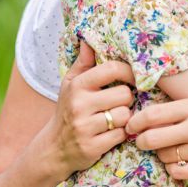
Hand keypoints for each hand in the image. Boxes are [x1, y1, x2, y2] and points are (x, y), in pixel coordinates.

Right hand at [52, 41, 135, 173]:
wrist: (54, 148)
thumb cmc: (68, 109)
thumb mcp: (70, 84)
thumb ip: (83, 62)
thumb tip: (88, 38)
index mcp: (77, 85)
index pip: (112, 69)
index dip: (129, 72)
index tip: (133, 77)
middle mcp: (79, 105)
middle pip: (124, 94)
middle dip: (126, 99)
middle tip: (119, 102)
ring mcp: (85, 127)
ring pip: (125, 115)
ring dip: (125, 118)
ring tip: (115, 118)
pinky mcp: (92, 147)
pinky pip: (121, 135)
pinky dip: (121, 134)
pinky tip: (112, 132)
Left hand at [125, 98, 187, 179]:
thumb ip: (173, 109)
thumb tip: (139, 118)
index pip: (153, 115)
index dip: (135, 122)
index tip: (130, 125)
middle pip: (152, 139)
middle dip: (141, 140)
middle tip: (141, 140)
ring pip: (164, 156)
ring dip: (161, 153)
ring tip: (170, 147)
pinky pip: (176, 171)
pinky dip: (173, 167)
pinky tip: (180, 159)